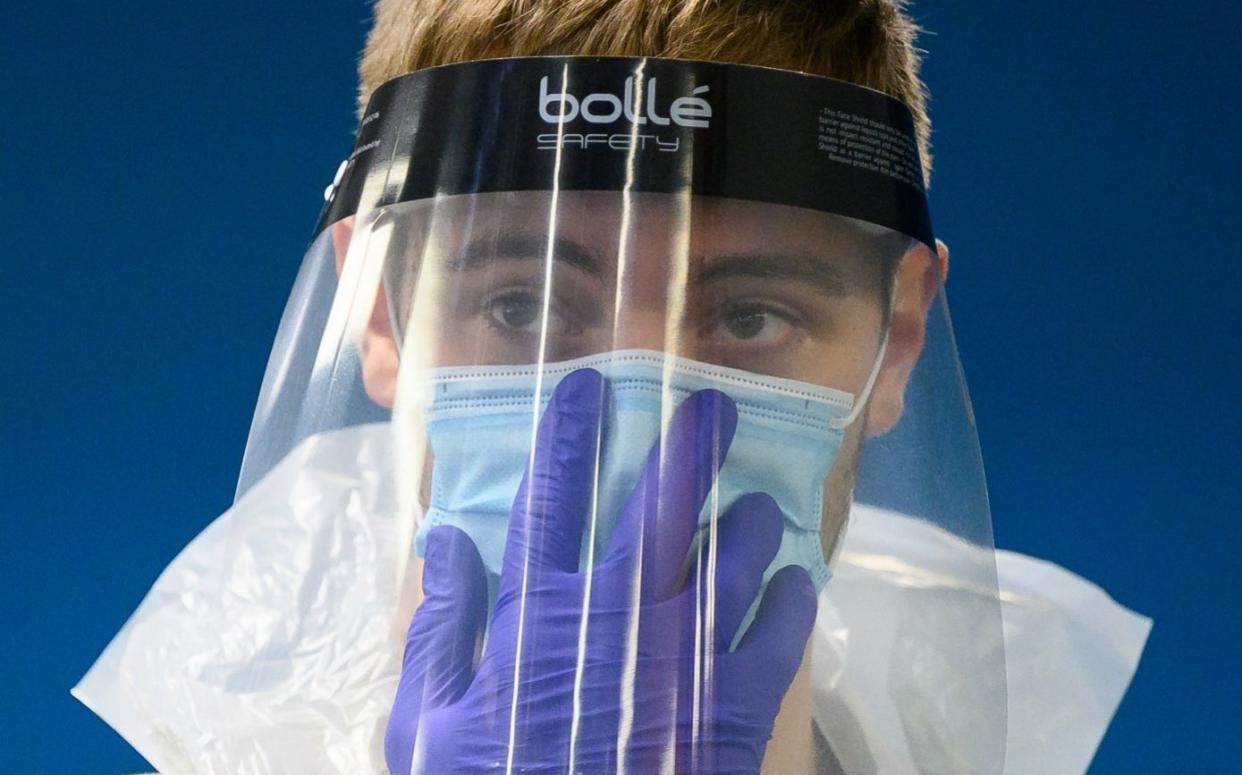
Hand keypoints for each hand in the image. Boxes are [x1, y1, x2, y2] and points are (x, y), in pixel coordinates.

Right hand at [385, 369, 817, 773]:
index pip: (550, 501)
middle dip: (688, 450)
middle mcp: (615, 619)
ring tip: (762, 504)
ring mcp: (681, 662)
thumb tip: (449, 542)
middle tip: (715, 407)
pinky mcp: (732, 711)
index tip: (588, 387)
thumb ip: (437, 631)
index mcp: (536, 617)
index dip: (568, 438)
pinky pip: (773, 640)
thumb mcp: (425, 729)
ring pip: (729, 563)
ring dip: (749, 526)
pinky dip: (789, 605)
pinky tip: (796, 583)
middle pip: (658, 512)